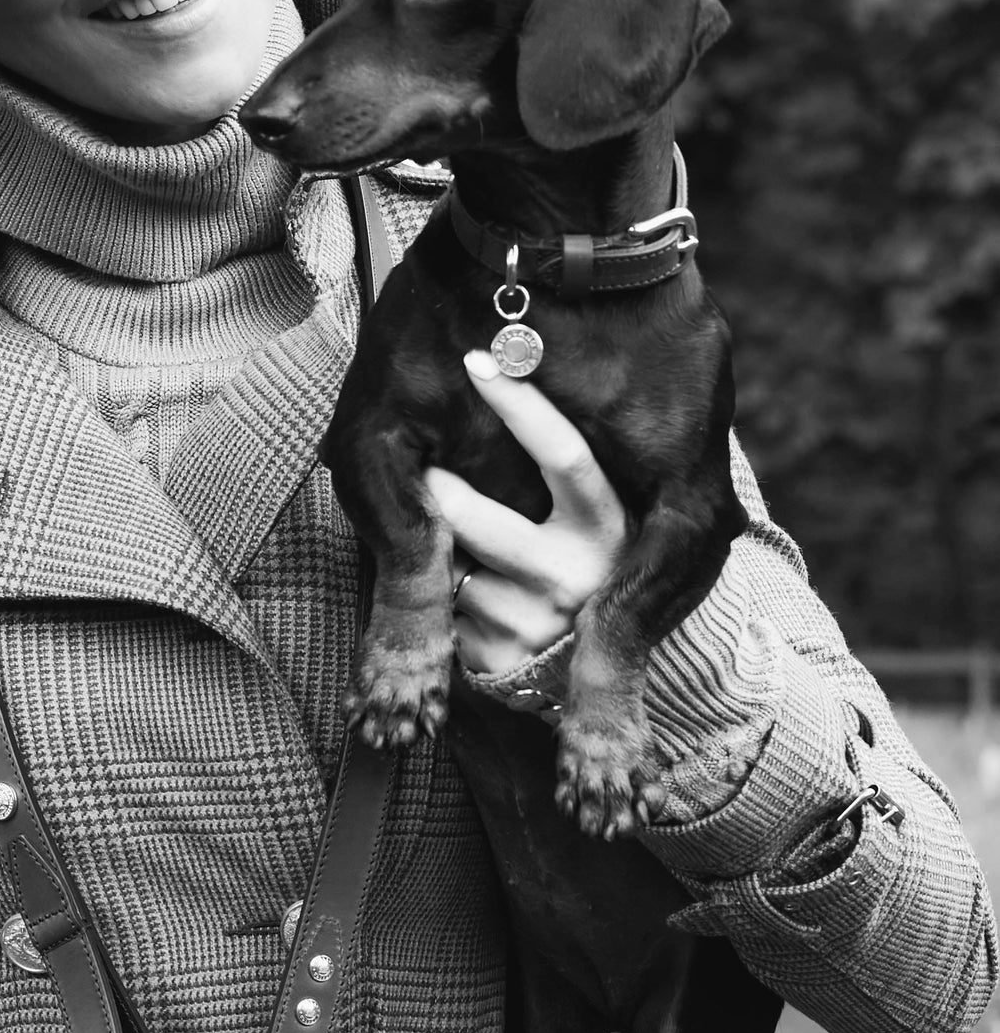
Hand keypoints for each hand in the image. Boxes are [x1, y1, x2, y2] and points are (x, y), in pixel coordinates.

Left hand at [426, 349, 629, 675]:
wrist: (580, 671)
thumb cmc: (574, 569)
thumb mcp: (588, 521)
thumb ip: (558, 476)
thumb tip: (496, 386)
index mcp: (608, 526)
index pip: (565, 456)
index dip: (521, 407)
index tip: (477, 361)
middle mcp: (579, 574)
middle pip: (479, 517)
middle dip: (440, 493)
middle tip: (425, 472)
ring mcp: (537, 621)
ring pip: (453, 565)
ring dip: (445, 558)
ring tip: (477, 566)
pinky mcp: (498, 659)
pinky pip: (442, 608)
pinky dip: (442, 600)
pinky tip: (473, 609)